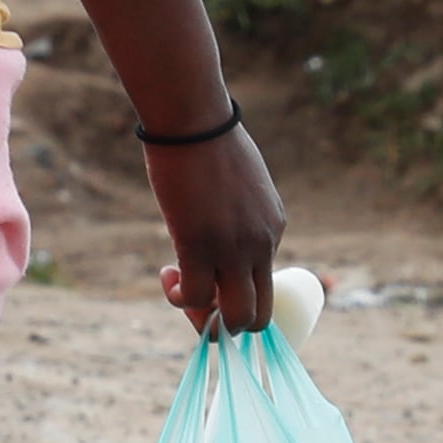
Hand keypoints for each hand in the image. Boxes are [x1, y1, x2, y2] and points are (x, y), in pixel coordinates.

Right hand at [145, 120, 286, 338]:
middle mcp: (263, 244)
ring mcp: (235, 248)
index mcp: (275, 226)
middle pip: (259, 314)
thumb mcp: (237, 181)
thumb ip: (235, 210)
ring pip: (236, 317)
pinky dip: (180, 298)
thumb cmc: (208, 140)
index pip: (262, 280)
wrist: (194, 121)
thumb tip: (212, 224)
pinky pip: (196, 297)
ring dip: (204, 317)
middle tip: (194, 296)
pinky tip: (168, 274)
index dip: (230, 285)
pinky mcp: (201, 246)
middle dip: (225, 320)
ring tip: (180, 287)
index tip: (206, 266)